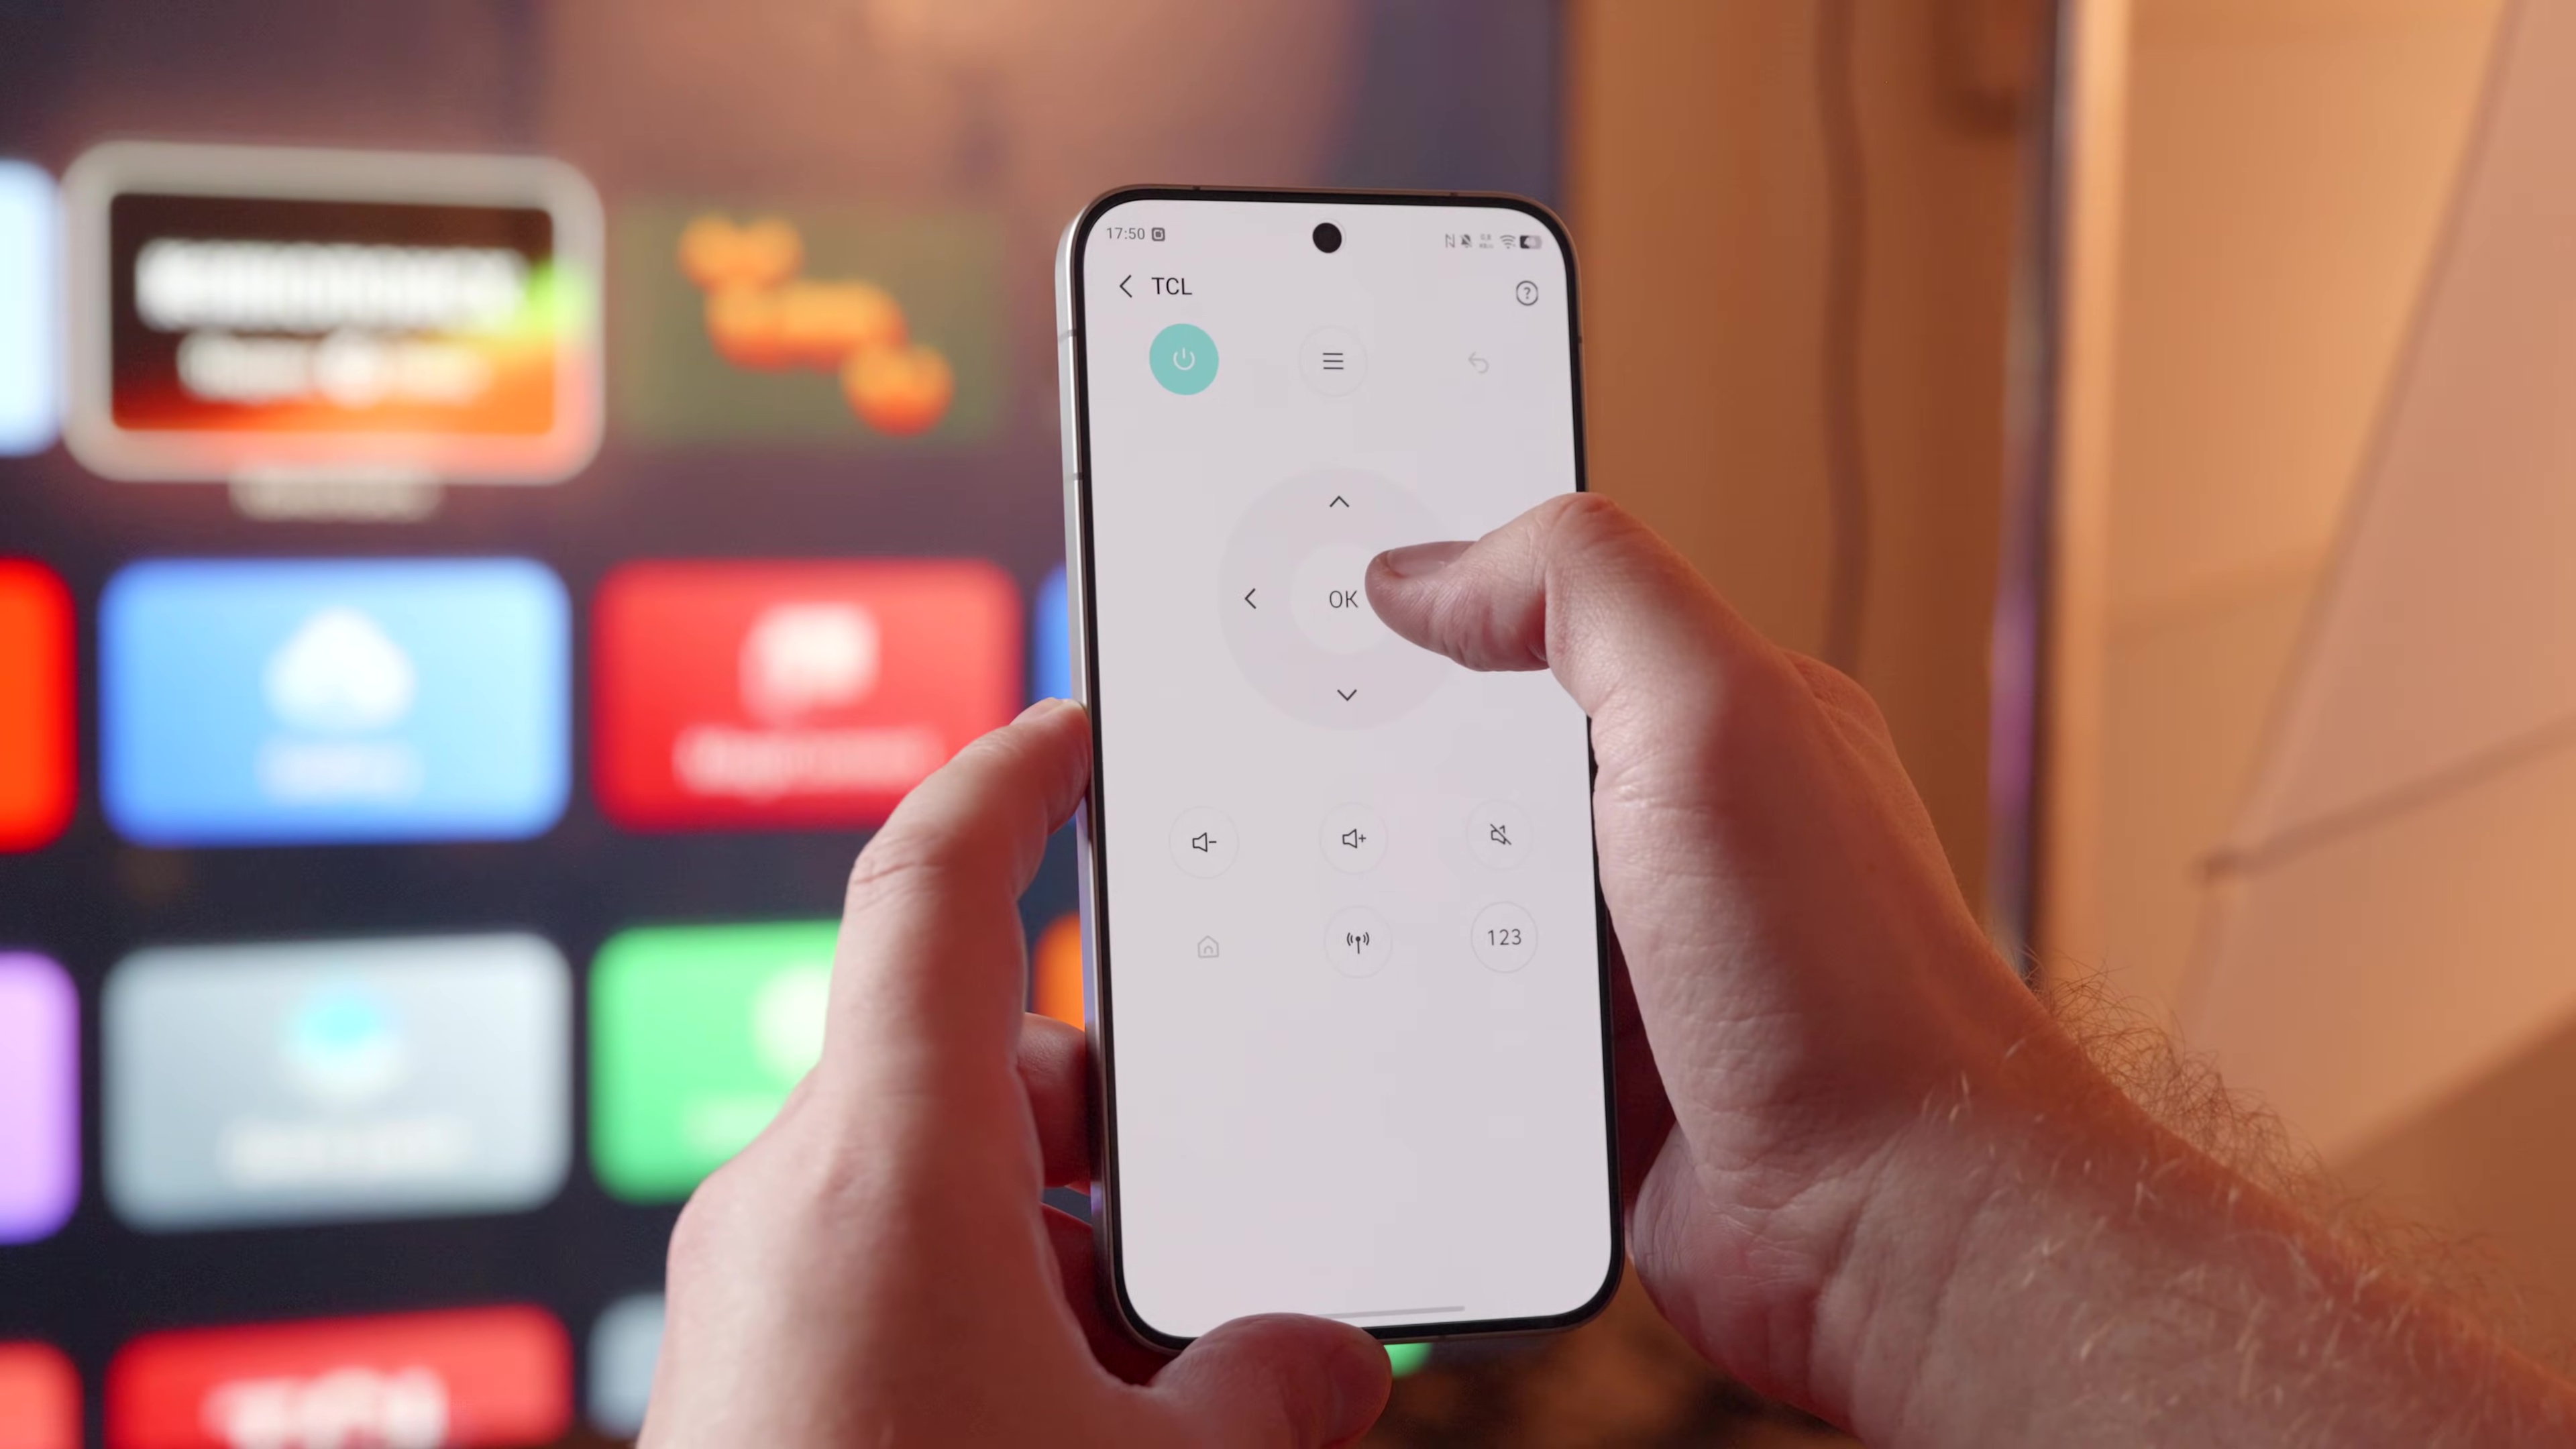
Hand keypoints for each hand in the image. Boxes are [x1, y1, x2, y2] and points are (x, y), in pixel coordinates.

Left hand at [642, 699, 1390, 1447]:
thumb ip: (1258, 1393)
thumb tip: (1327, 1360)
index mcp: (887, 1171)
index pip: (930, 892)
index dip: (1005, 783)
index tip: (1068, 729)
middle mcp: (798, 1202)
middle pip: (973, 1063)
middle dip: (1109, 1121)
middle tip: (1214, 1207)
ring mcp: (755, 1286)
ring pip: (933, 1182)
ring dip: (1054, 1235)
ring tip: (1152, 1365)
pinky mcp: (745, 1365)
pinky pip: (882, 1267)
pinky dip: (985, 1298)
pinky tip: (1071, 1403)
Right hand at [1369, 495, 2054, 1425]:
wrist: (1884, 1226)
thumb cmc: (1837, 978)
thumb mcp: (1710, 716)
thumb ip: (1584, 596)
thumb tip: (1427, 568)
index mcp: (1712, 721)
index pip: (1545, 625)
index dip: (1431, 609)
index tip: (1307, 602)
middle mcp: (1671, 838)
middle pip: (1473, 772)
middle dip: (1379, 772)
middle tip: (1264, 759)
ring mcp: (1628, 966)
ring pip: (1451, 906)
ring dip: (1386, 913)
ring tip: (1291, 898)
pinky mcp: (1588, 1080)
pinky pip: (1459, 1029)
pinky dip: (1412, 1026)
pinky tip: (1364, 1016)